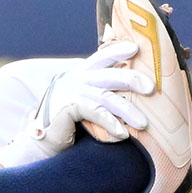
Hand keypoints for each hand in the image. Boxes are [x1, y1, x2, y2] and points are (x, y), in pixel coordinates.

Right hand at [0, 40, 154, 167]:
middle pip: (109, 74)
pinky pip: (96, 113)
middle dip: (132, 79)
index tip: (136, 48)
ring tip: (144, 123)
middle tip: (151, 88)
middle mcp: (75, 79)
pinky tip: (123, 134)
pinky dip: (111, 124)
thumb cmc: (66, 126)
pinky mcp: (68, 107)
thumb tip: (131, 91)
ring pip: (106, 97)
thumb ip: (99, 93)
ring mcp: (70, 92)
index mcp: (79, 74)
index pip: (102, 56)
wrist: (40, 143)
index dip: (118, 50)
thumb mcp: (83, 103)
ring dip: (127, 110)